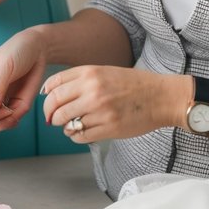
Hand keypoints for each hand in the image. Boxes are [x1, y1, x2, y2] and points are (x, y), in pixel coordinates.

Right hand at [0, 28, 48, 130]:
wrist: (37, 48)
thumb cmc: (16, 51)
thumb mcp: (4, 65)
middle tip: (4, 109)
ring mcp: (4, 100)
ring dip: (2, 122)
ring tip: (11, 112)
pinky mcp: (17, 103)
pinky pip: (10, 120)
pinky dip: (11, 123)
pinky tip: (15, 116)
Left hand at [41, 66, 187, 142]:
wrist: (161, 97)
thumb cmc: (133, 85)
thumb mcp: (104, 72)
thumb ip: (79, 79)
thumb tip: (50, 93)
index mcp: (90, 73)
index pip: (53, 84)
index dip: (46, 97)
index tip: (49, 103)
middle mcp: (92, 90)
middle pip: (55, 105)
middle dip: (50, 115)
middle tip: (52, 119)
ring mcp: (100, 110)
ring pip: (66, 122)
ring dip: (64, 126)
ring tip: (70, 125)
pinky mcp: (108, 128)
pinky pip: (80, 136)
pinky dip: (75, 136)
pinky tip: (81, 132)